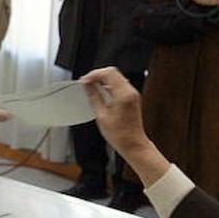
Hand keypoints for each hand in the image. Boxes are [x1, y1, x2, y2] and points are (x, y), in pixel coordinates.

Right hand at [79, 68, 169, 188]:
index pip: (108, 73)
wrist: (134, 144)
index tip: (85, 81)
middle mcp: (130, 92)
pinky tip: (101, 93)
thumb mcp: (101, 115)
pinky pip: (120, 85)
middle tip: (86, 83)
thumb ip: (94, 97)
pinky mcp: (132, 98)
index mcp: (123, 95)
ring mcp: (132, 95)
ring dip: (103, 80)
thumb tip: (87, 85)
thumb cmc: (120, 135)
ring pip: (116, 78)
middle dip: (98, 75)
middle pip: (113, 72)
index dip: (94, 74)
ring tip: (91, 88)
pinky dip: (109, 85)